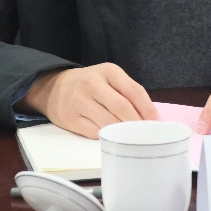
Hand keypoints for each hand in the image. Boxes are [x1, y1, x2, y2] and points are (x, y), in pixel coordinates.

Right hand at [19, 63, 157, 138]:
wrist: (53, 87)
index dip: (148, 110)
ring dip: (123, 134)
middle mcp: (92, 83)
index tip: (157, 124)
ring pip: (109, 123)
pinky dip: (106, 138)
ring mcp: (79, 101)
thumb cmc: (89, 84)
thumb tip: (150, 118)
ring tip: (132, 139)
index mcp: (108, 71)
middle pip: (123, 108)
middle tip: (146, 135)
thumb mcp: (108, 78)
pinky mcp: (70, 118)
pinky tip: (112, 139)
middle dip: (137, 125)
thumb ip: (128, 93)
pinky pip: (94, 133)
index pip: (134, 91)